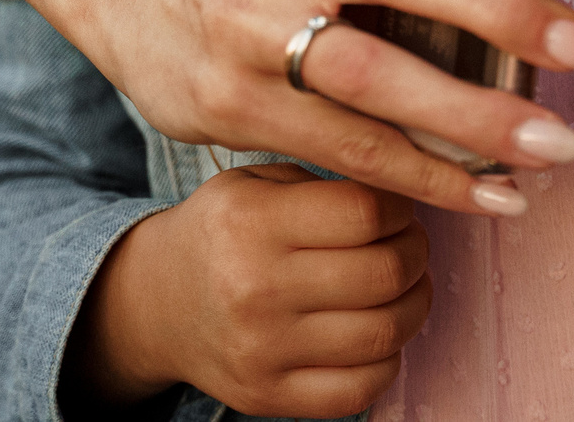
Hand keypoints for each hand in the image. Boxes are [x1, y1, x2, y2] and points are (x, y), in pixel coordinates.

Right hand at [76, 162, 430, 415]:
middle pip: (384, 273)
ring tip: (405, 285)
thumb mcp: (256, 182)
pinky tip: (378, 332)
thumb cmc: (224, 232)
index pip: (365, 213)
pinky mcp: (266, 396)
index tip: (398, 207)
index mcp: (251, 221)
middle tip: (410, 243)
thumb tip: (412, 184)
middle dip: (416, 253)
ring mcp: (260, 349)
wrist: (157, 303)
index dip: (401, 207)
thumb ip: (325, 177)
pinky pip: (361, 389)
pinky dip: (387, 359)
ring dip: (414, 304)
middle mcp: (254, 288)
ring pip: (384, 332)